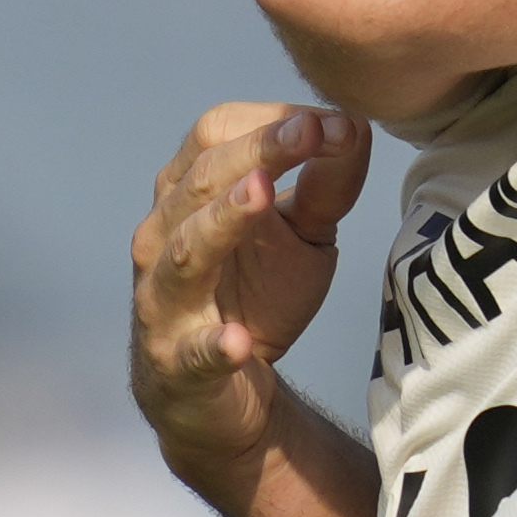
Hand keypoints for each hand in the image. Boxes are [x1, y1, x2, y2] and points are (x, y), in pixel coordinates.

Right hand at [127, 97, 366, 485]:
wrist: (223, 395)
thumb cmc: (257, 299)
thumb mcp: (305, 235)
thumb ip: (328, 183)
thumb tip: (354, 124)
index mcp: (187, 194)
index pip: (214, 135)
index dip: (270, 122)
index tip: (331, 121)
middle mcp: (162, 237)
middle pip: (199, 179)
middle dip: (258, 151)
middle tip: (312, 133)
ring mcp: (163, 301)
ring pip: (184, 251)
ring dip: (223, 220)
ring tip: (262, 192)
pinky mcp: (177, 365)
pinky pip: (192, 353)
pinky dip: (214, 346)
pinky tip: (237, 342)